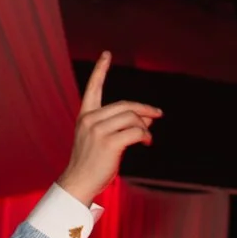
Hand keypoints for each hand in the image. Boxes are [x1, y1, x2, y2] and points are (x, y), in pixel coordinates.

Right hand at [57, 52, 162, 207]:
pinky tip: (147, 142)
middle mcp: (89, 119)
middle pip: (125, 105)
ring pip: (133, 118)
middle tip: (158, 115)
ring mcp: (97, 130)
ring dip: (145, 127)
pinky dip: (146, 136)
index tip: (106, 54)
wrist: (78, 182)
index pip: (93, 88)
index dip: (101, 70)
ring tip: (147, 137)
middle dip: (145, 109)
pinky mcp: (108, 142)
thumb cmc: (91, 162)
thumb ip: (119, 125)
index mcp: (85, 116)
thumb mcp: (101, 139)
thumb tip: (148, 118)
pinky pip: (136, 131)